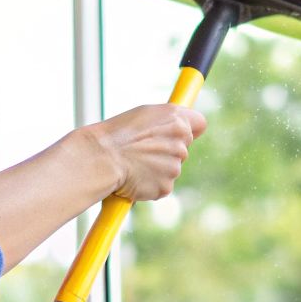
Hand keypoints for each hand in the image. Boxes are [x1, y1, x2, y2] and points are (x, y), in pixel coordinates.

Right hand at [80, 104, 206, 201]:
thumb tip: (181, 127)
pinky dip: (149, 184)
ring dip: (156, 168)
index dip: (190, 129)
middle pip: (182, 149)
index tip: (182, 133)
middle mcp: (181, 143)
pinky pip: (161, 186)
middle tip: (142, 150)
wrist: (101, 158)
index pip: (199, 124)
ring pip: (170, 169)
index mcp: (176, 120)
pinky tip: (134, 176)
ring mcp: (174, 167)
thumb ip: (166, 120)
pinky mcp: (166, 187)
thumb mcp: (143, 115)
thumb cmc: (116, 134)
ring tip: (134, 163)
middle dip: (166, 151)